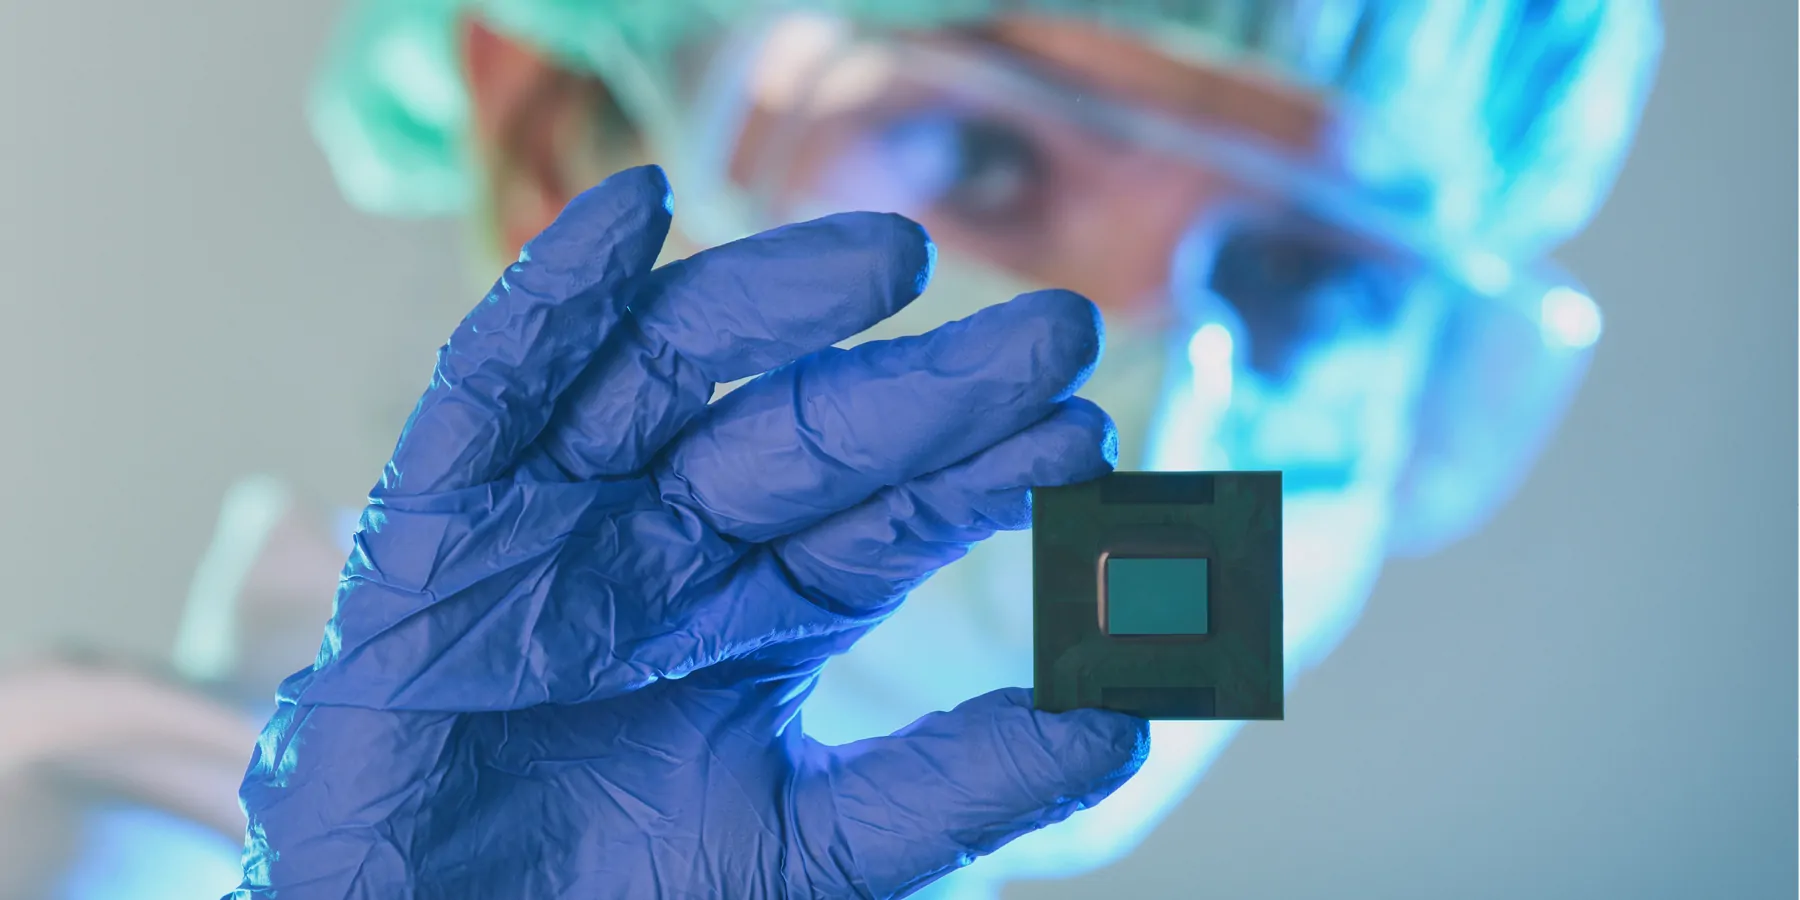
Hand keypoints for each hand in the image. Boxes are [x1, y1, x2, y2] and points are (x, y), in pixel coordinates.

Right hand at [230, 166, 1148, 899]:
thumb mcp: (817, 849)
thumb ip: (956, 785)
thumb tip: (1128, 717)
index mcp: (763, 609)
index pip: (892, 516)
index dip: (986, 475)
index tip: (1090, 437)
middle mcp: (671, 542)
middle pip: (805, 433)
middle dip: (927, 385)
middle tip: (1059, 331)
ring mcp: (557, 520)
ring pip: (666, 377)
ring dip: (774, 303)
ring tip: (895, 261)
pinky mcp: (437, 528)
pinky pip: (487, 391)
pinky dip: (546, 298)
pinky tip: (629, 214)